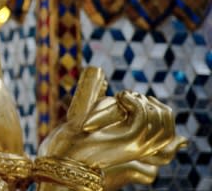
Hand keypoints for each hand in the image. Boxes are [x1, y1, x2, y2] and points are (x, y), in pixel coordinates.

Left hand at [39, 67, 185, 189]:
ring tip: (121, 98)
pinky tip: (119, 98)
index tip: (133, 100)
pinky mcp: (128, 142)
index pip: (169, 126)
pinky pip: (144, 118)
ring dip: (140, 100)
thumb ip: (99, 100)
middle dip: (150, 102)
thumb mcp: (90, 115)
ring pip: (159, 117)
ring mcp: (137, 145)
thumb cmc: (73, 137)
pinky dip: (134, 102)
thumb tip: (99, 72)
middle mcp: (143, 147)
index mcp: (140, 144)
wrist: (63, 158)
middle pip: (167, 119)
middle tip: (125, 98)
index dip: (157, 108)